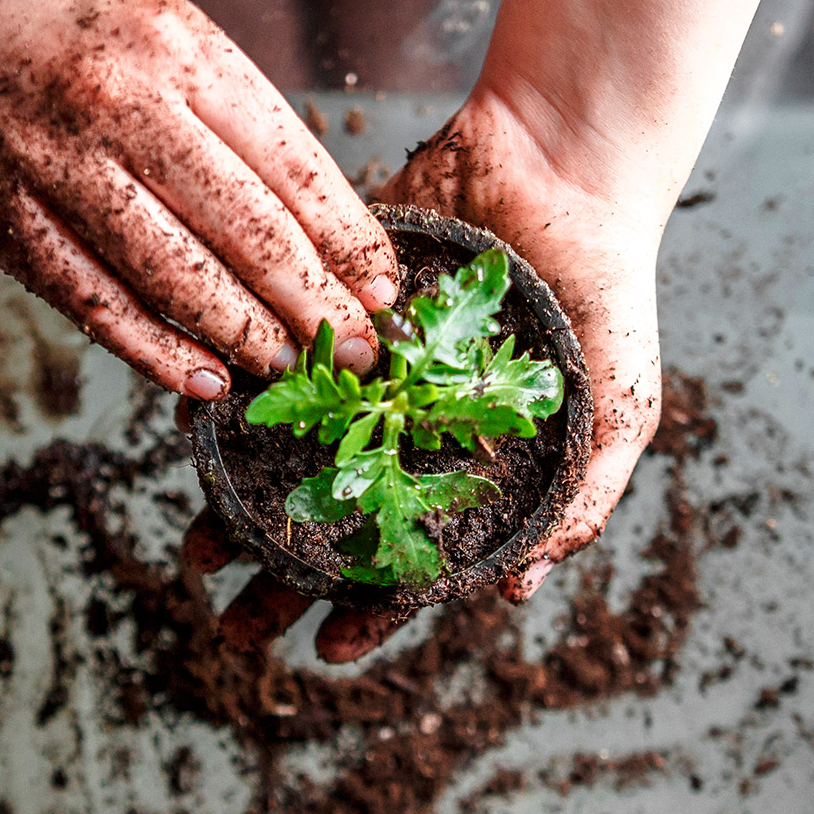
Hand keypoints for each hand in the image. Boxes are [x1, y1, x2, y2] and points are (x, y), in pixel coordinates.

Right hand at [0, 0, 397, 396]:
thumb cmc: (56, 22)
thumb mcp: (161, 32)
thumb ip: (229, 119)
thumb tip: (317, 228)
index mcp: (179, 48)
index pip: (290, 163)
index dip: (346, 240)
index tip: (385, 290)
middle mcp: (119, 102)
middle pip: (244, 228)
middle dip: (314, 303)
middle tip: (358, 352)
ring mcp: (51, 163)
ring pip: (172, 274)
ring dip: (244, 336)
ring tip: (292, 370)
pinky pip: (92, 301)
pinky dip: (154, 349)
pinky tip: (203, 378)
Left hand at [176, 88, 670, 664]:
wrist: (564, 163)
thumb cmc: (609, 289)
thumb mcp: (620, 408)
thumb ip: (582, 501)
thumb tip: (516, 591)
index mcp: (468, 468)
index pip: (411, 560)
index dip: (371, 611)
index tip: (325, 650)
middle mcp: (404, 431)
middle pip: (334, 523)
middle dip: (280, 579)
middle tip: (233, 620)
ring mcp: (361, 375)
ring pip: (286, 457)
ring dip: (237, 506)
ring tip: (196, 548)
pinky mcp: (327, 312)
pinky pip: (268, 364)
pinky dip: (229, 401)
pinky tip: (193, 438)